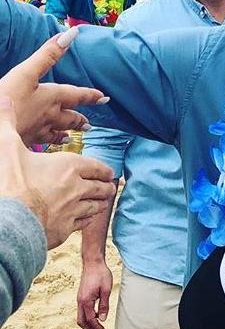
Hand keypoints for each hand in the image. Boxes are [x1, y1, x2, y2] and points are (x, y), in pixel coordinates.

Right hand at [0, 27, 108, 144]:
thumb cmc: (5, 100)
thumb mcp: (25, 72)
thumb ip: (47, 55)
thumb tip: (70, 34)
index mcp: (50, 97)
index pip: (76, 95)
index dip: (90, 95)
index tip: (103, 98)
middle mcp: (48, 115)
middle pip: (69, 117)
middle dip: (80, 118)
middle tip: (91, 122)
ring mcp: (37, 130)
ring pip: (59, 131)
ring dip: (70, 129)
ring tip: (78, 132)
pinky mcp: (25, 141)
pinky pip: (44, 142)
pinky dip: (53, 141)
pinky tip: (54, 142)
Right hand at [0, 97, 114, 248]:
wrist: (8, 222)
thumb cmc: (9, 183)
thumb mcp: (7, 147)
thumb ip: (7, 122)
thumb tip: (3, 98)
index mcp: (69, 166)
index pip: (97, 167)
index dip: (103, 170)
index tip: (108, 172)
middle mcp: (77, 188)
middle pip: (101, 187)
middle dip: (106, 187)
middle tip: (110, 187)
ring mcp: (73, 210)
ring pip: (96, 206)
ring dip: (99, 203)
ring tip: (101, 203)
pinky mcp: (66, 230)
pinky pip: (83, 224)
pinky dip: (86, 220)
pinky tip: (84, 220)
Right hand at [77, 261, 112, 328]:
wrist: (92, 262)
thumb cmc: (100, 274)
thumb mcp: (106, 290)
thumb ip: (104, 305)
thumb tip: (103, 319)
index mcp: (86, 301)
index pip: (90, 319)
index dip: (96, 327)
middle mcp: (80, 301)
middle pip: (81, 321)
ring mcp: (79, 298)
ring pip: (80, 316)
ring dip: (87, 323)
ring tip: (96, 327)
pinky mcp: (81, 295)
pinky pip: (81, 310)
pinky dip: (87, 316)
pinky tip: (95, 315)